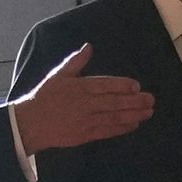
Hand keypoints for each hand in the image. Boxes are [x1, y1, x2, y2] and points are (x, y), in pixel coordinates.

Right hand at [10, 45, 156, 153]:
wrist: (30, 123)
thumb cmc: (45, 96)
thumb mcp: (58, 75)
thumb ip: (76, 62)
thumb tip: (89, 47)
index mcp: (80, 87)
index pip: (105, 85)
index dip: (122, 85)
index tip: (137, 86)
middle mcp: (85, 104)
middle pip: (114, 102)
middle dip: (135, 101)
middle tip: (151, 100)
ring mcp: (86, 121)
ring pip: (114, 117)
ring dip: (133, 115)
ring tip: (148, 112)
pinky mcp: (85, 135)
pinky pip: (107, 132)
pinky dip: (121, 129)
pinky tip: (134, 125)